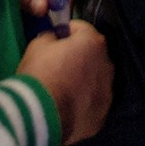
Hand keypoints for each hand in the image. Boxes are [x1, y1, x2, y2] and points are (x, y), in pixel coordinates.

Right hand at [16, 19, 111, 143]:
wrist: (39, 116)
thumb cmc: (39, 74)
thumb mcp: (37, 45)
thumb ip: (50, 38)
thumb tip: (54, 41)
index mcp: (93, 43)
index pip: (82, 29)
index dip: (67, 32)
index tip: (55, 39)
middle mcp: (106, 66)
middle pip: (93, 55)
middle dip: (79, 57)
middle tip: (59, 66)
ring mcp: (107, 94)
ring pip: (96, 81)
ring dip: (84, 81)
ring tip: (64, 90)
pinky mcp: (101, 117)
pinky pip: (93, 104)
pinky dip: (84, 103)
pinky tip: (67, 108)